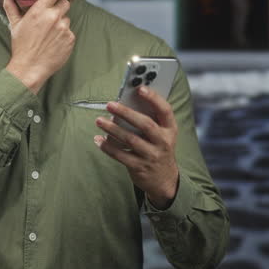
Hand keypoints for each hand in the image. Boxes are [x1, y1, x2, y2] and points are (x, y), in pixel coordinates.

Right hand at [3, 0, 74, 93]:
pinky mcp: (70, 39)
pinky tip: (54, 43)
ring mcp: (63, 28)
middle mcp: (53, 17)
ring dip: (61, 24)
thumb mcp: (14, 24)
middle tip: (49, 19)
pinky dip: (64, 36)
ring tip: (49, 35)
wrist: (29, 68)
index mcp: (39, 10)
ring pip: (67, 19)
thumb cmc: (21, 45)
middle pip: (65, 3)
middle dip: (59, 8)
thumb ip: (10, 4)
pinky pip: (70, 32)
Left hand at [93, 85, 179, 208]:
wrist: (164, 180)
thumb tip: (125, 103)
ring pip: (130, 140)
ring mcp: (152, 156)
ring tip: (99, 120)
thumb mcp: (162, 134)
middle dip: (126, 113)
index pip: (165, 110)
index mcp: (170, 129)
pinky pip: (120, 155)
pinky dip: (107, 147)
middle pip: (145, 124)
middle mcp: (163, 142)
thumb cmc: (158, 148)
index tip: (140, 89)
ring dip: (112, 129)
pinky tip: (98, 139)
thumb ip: (149, 119)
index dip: (154, 98)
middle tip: (110, 104)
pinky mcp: (139, 167)